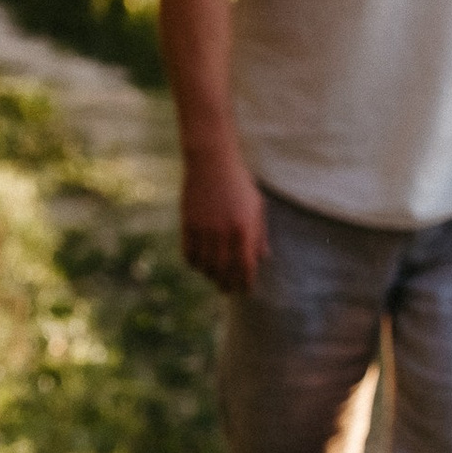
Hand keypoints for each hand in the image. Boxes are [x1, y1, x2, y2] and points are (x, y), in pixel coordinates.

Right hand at [181, 141, 268, 291]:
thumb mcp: (257, 207)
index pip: (245, 267)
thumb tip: (263, 259)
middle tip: (228, 290)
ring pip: (205, 265)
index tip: (246, 290)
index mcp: (244, 229)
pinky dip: (194, 263)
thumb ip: (259, 234)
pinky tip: (199, 264)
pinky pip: (189, 253)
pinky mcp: (188, 224)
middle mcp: (224, 233)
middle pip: (224, 271)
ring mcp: (204, 230)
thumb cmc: (239, 183)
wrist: (212, 162)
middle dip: (227, 285)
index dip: (245, 282)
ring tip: (214, 278)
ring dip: (210, 275)